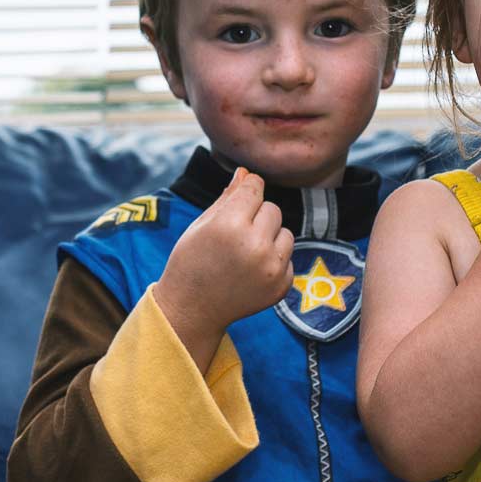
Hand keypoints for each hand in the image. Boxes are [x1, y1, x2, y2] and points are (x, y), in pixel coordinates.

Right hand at [155, 167, 295, 335]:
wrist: (192, 309)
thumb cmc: (191, 261)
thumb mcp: (202, 224)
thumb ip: (228, 197)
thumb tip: (246, 172)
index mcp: (231, 225)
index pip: (255, 187)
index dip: (246, 190)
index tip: (238, 200)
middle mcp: (255, 246)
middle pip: (272, 209)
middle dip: (256, 215)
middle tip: (234, 234)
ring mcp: (272, 269)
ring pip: (285, 232)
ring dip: (269, 237)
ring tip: (244, 252)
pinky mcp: (281, 286)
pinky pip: (288, 258)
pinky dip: (274, 261)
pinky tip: (250, 271)